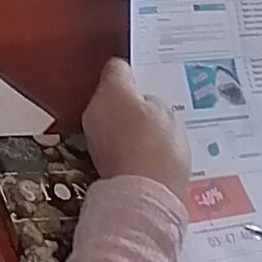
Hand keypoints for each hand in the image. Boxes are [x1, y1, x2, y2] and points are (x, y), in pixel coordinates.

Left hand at [81, 59, 189, 199]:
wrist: (144, 195)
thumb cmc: (158, 149)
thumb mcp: (168, 115)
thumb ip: (153, 101)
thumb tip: (144, 103)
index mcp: (112, 90)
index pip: (117, 66)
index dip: (135, 72)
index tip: (148, 81)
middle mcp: (95, 108)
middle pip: (112, 93)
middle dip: (131, 100)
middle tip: (156, 110)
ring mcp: (93, 134)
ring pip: (110, 117)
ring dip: (127, 122)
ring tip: (154, 135)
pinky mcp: (96, 156)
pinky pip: (112, 139)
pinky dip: (125, 142)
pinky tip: (145, 152)